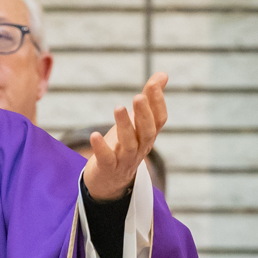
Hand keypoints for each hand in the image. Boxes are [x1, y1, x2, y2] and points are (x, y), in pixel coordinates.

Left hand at [82, 72, 167, 202]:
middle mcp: (141, 148)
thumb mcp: (136, 122)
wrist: (110, 182)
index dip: (158, 102)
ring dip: (125, 126)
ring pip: (129, 144)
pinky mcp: (108, 168)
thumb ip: (149, 99)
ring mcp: (125, 160)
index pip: (160, 120)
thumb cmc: (124, 146)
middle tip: (138, 97)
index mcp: (148, 136)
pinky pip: (106, 159)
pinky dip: (101, 148)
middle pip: (148, 132)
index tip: (153, 83)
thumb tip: (163, 74)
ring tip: (119, 107)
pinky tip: (94, 135)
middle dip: (144, 114)